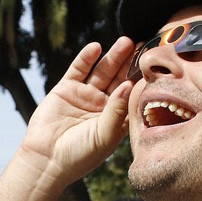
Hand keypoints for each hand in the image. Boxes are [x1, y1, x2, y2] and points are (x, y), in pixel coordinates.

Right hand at [17, 38, 135, 186]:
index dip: (142, 79)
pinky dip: (87, 58)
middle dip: (131, 62)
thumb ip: (117, 110)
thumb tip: (129, 85)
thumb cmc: (80, 155)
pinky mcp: (66, 89)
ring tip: (126, 41)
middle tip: (144, 45)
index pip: (133, 94)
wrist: (46, 159)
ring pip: (102, 71)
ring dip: (114, 56)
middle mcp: (103, 105)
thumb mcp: (105, 135)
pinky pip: (79, 69)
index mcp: (117, 118)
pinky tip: (96, 47)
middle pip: (120, 78)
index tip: (154, 65)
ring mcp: (85, 95)